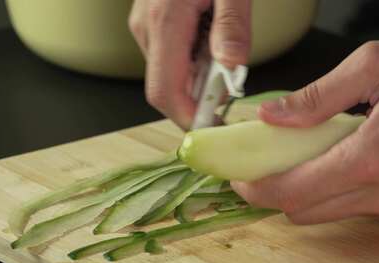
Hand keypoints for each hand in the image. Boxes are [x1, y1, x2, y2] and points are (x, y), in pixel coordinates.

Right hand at [129, 0, 250, 128]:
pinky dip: (194, 64)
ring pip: (170, 76)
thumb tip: (231, 64)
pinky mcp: (151, 24)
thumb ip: (231, 24)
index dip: (189, 117)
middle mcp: (148, 27)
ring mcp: (146, 26)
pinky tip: (211, 43)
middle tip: (232, 81)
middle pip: (168, 89)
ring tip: (224, 51)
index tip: (215, 126)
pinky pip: (169, 60)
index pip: (166, 91)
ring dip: (200, 79)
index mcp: (166, 20)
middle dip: (202, 97)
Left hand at [232, 41, 378, 226]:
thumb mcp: (376, 66)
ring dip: (311, 192)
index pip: (293, 191)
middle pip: (305, 212)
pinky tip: (353, 163)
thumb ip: (317, 96)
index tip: (241, 178)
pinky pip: (362, 210)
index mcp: (370, 159)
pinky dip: (344, 192)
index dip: (258, 188)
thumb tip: (272, 116)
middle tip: (269, 167)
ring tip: (312, 158)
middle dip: (278, 193)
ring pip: (332, 214)